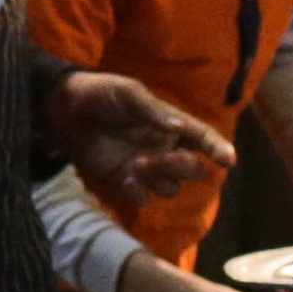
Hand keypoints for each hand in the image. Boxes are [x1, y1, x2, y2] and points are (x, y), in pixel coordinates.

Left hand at [43, 69, 231, 215]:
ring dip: (160, 179)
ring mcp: (145, 168)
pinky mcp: (123, 182)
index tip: (228, 160)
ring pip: (171, 187)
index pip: (203, 139)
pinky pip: (142, 198)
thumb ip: (152, 110)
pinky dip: (138, 193)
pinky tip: (125, 178)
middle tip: (165, 158)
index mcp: (171, 124)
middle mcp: (163, 149)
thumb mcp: (128, 93)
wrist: (63, 110)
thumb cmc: (100, 94)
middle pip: (193, 169)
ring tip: (136, 165)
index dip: (218, 149)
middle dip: (185, 167)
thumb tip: (178, 127)